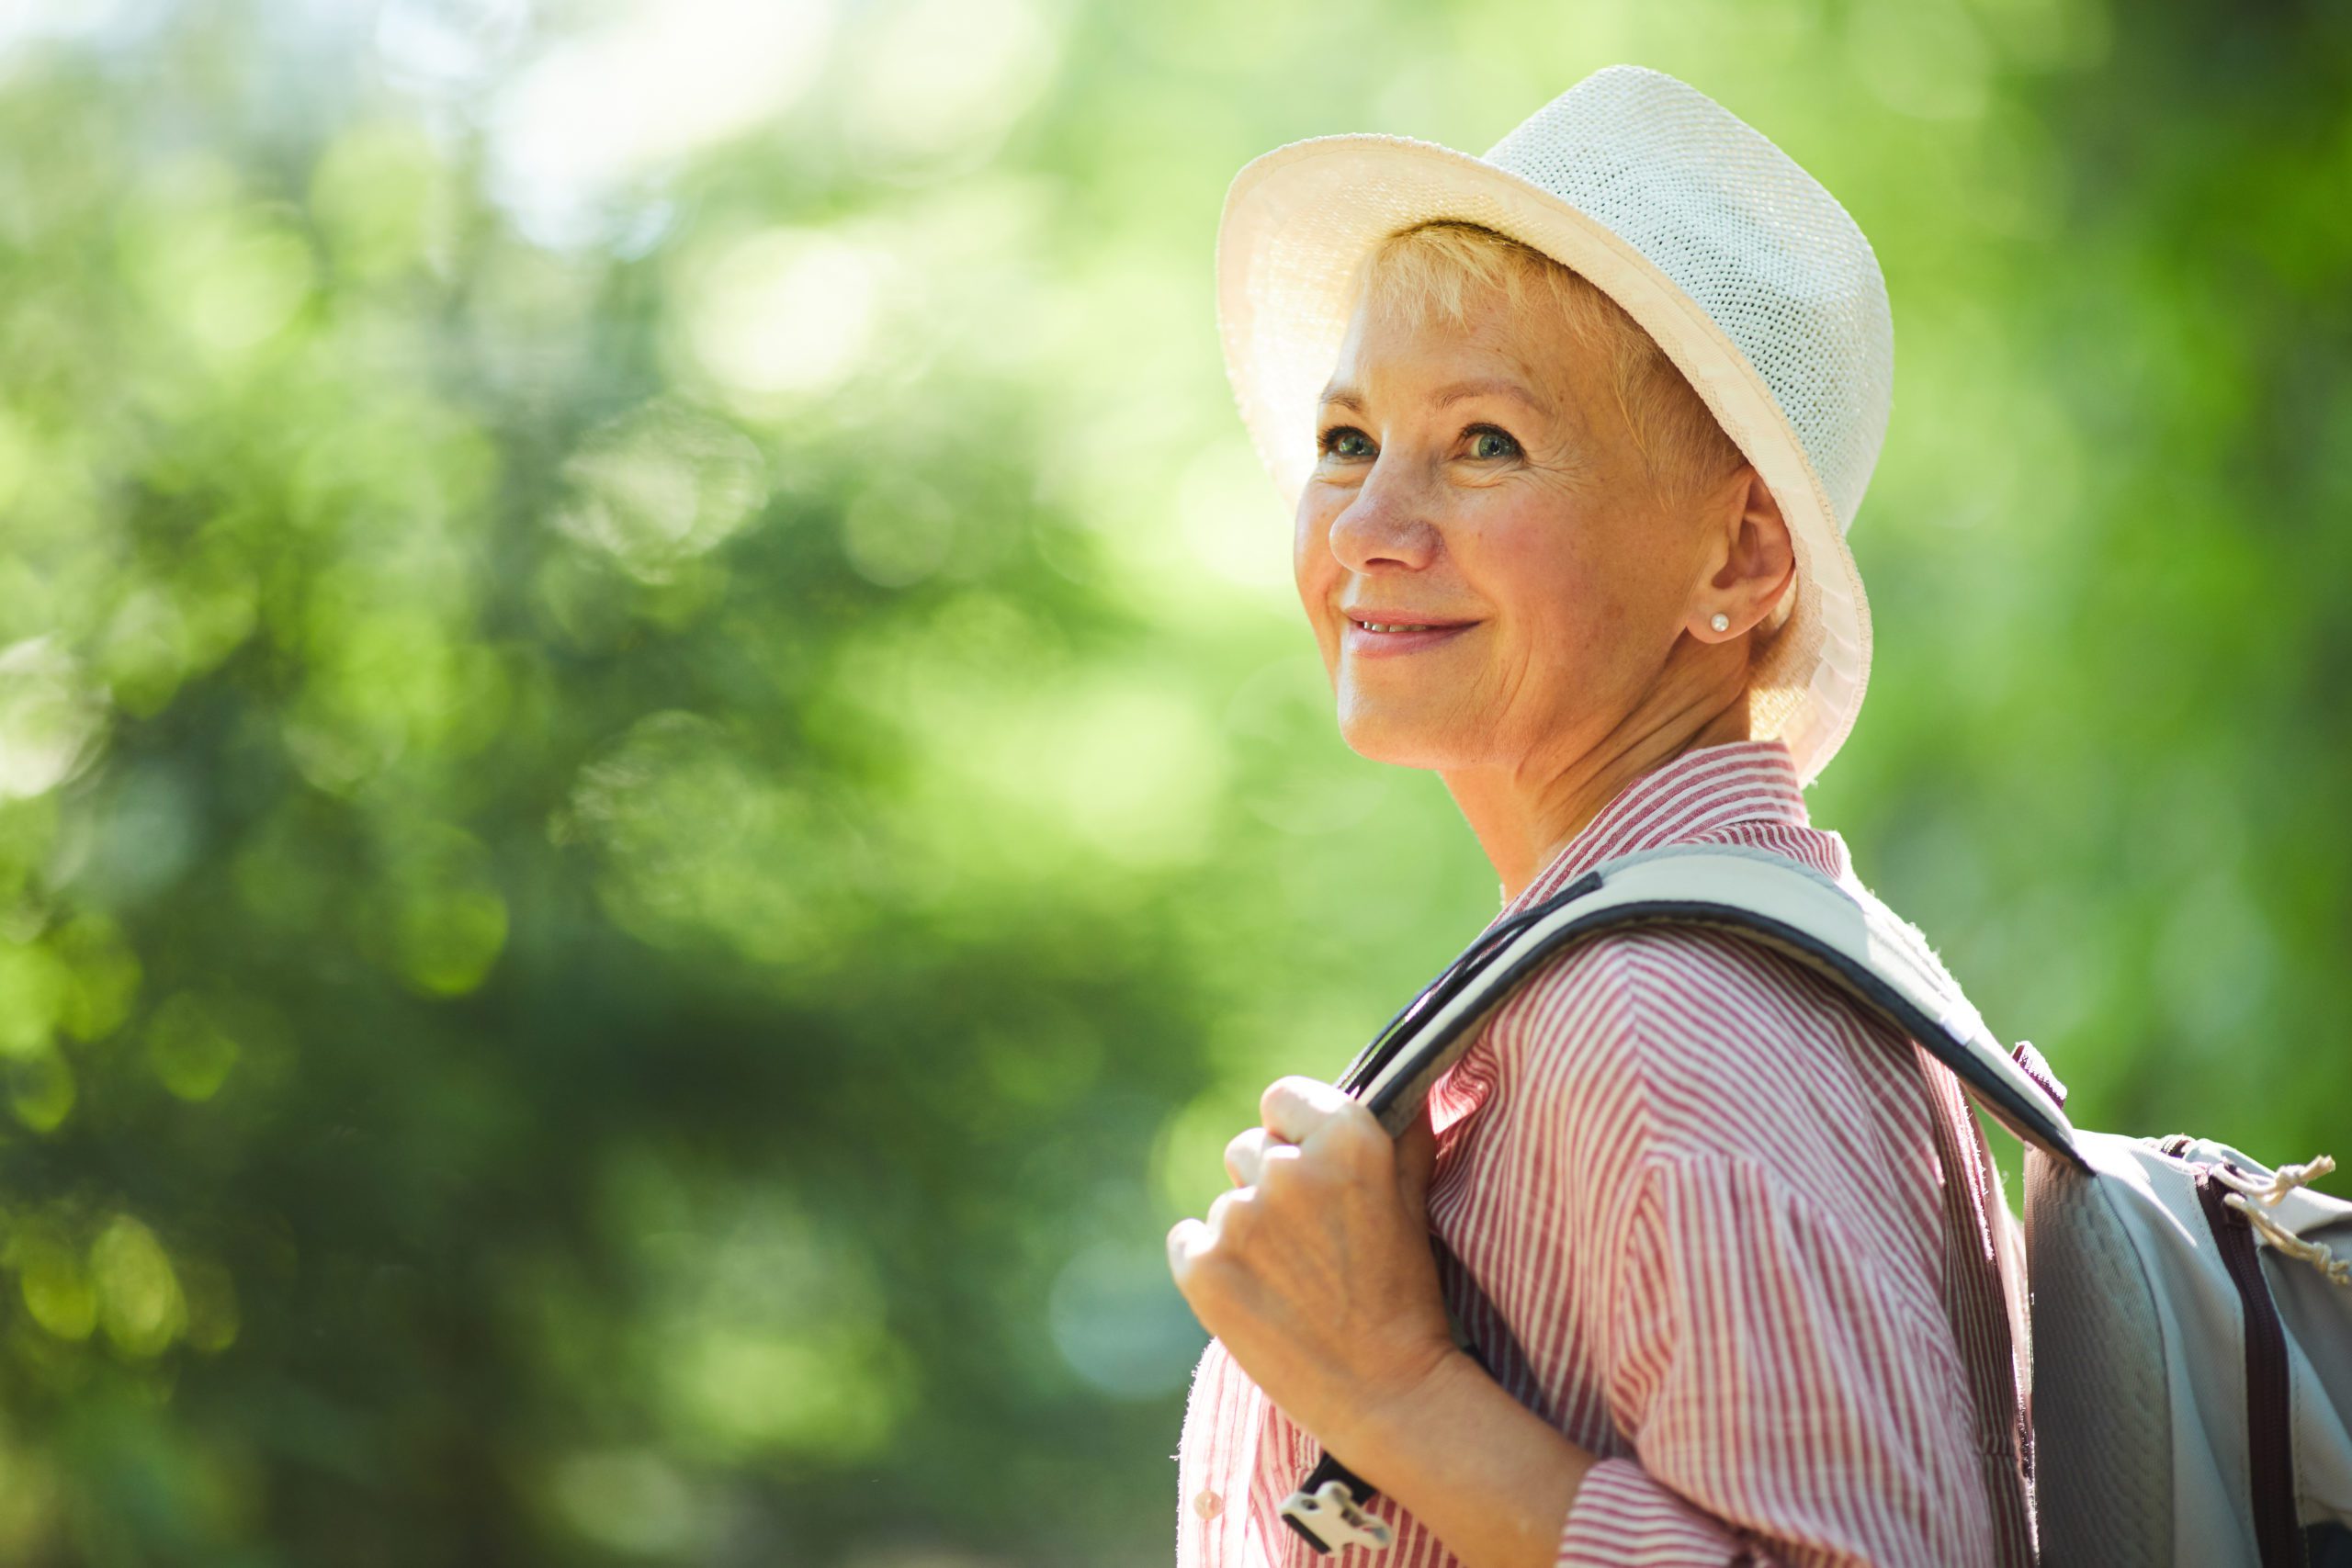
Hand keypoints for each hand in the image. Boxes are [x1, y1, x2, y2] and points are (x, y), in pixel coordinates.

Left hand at [1166, 1076, 1452, 1455]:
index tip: (1310, 1167)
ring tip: (1292, 1282)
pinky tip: (1253, 1297)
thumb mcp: (1414, 1201)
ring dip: (1247, 1232)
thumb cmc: (1405, 1294)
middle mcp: (1286, 1170)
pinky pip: (1186, 1240)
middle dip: (1272, 1184)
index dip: (1295, 1131)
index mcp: (1346, 1139)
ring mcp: (1238, 1219)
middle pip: (1249, 1149)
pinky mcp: (1201, 1267)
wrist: (1387, 1393)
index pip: (1282, 1098)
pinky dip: (1208, 1264)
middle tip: (1311, 1242)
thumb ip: (1403, 1135)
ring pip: (1225, 1202)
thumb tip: (1408, 1087)